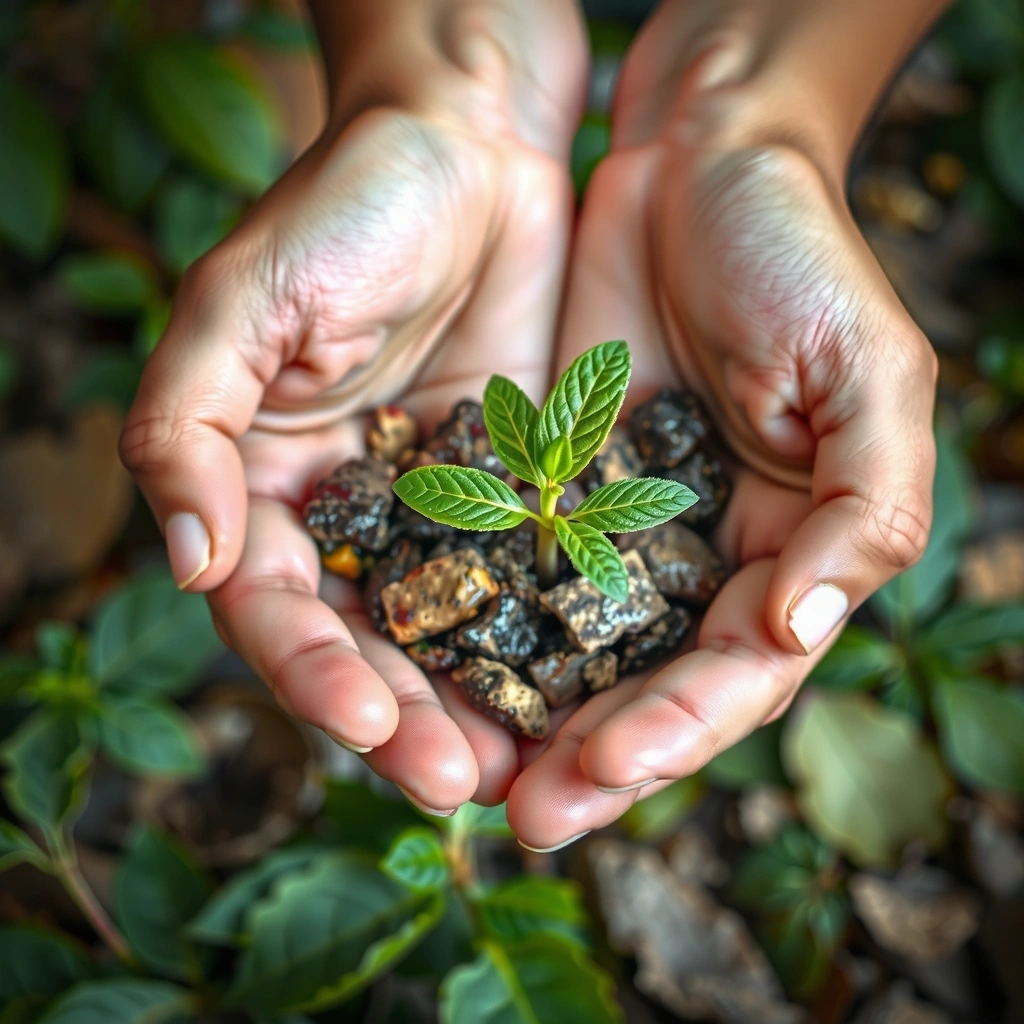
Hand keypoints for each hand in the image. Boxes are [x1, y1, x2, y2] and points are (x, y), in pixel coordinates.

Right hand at [120, 0, 585, 815]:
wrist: (469, 144)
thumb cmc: (345, 204)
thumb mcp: (243, 304)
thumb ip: (190, 431)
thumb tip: (189, 563)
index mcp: (269, 487)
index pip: (277, 610)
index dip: (313, 673)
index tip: (363, 722)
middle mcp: (353, 513)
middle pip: (371, 642)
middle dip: (406, 718)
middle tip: (457, 783)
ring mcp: (441, 508)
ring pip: (455, 631)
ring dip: (480, 702)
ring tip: (521, 768)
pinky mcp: (519, 486)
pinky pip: (532, 575)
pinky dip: (549, 633)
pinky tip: (582, 685)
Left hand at [506, 1, 938, 849]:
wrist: (697, 163)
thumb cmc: (800, 258)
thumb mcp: (868, 376)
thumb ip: (864, 508)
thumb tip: (797, 628)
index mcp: (784, 553)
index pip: (734, 674)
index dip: (675, 732)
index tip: (602, 772)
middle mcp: (696, 559)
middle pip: (643, 686)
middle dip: (589, 757)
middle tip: (523, 817)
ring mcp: (614, 526)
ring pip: (566, 648)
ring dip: (523, 717)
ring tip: (463, 774)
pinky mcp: (544, 481)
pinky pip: (504, 565)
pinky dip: (473, 621)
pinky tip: (428, 667)